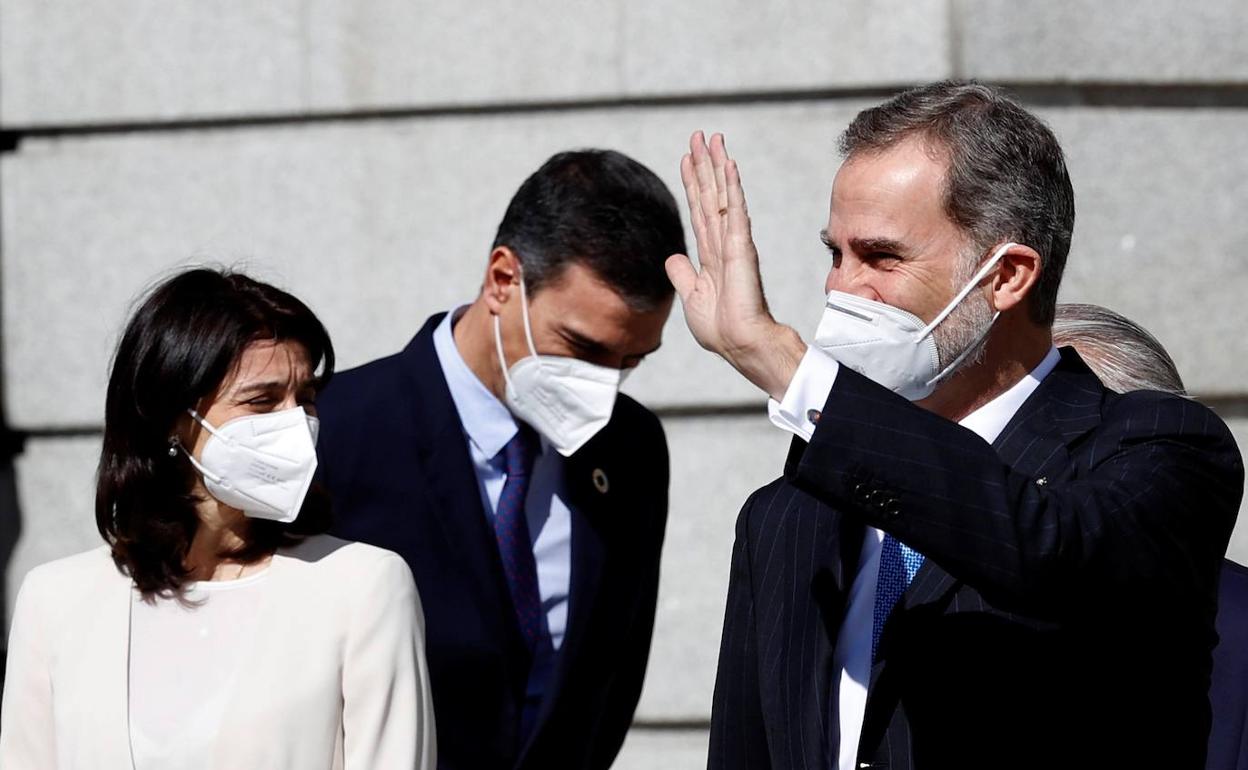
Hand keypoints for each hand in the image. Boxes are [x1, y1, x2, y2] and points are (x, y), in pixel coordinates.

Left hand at [666, 131, 805, 400]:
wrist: (741, 345)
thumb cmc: (721, 328)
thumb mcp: (692, 298)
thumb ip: (683, 275)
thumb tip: (673, 257)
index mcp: (710, 255)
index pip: (699, 210)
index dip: (692, 184)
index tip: (686, 158)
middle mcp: (722, 243)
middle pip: (711, 196)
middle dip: (704, 165)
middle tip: (700, 135)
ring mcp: (733, 243)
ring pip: (723, 196)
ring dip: (718, 166)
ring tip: (714, 139)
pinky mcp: (741, 249)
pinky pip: (735, 212)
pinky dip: (732, 188)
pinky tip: (729, 166)